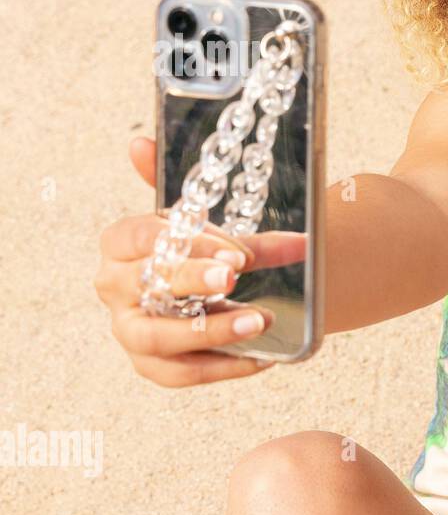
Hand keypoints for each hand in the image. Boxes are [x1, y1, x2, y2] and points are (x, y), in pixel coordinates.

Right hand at [93, 136, 307, 387]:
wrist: (222, 294)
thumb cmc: (204, 252)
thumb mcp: (210, 225)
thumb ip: (189, 190)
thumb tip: (139, 141)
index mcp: (121, 244)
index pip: (140, 236)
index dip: (187, 243)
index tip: (236, 251)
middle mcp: (115, 288)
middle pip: (145, 285)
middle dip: (192, 280)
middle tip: (236, 276)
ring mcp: (129, 330)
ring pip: (158, 336)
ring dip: (211, 330)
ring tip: (260, 321)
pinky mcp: (151, 366)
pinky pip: (181, 373)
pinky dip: (224, 366)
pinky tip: (264, 357)